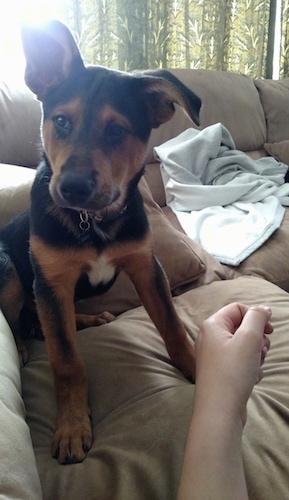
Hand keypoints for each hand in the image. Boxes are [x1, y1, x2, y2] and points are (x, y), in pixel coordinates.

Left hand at [194, 303, 272, 425]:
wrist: (219, 411)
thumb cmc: (233, 372)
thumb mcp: (249, 338)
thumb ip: (257, 318)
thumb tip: (263, 309)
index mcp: (212, 325)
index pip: (238, 309)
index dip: (256, 316)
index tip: (269, 330)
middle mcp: (210, 338)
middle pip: (242, 327)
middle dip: (257, 339)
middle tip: (260, 351)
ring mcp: (214, 356)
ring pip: (244, 346)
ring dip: (256, 355)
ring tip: (254, 367)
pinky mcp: (220, 372)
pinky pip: (241, 362)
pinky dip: (250, 369)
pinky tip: (251, 379)